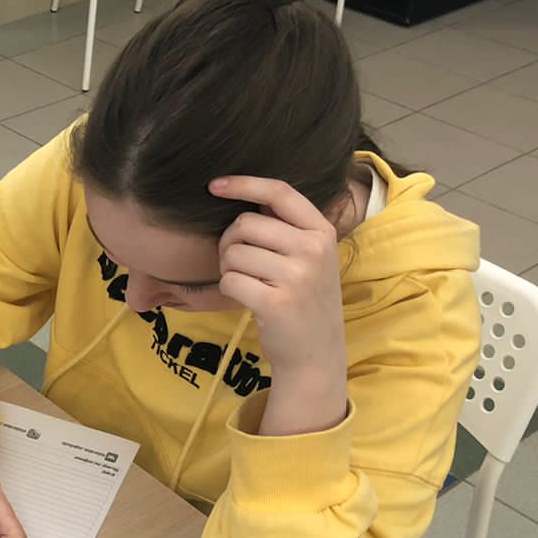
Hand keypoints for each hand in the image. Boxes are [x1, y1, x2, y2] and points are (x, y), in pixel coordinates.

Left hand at [211, 175, 348, 382]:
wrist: (315, 354)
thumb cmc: (303, 299)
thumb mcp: (310, 257)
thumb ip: (286, 226)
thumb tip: (245, 191)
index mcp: (322, 232)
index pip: (280, 192)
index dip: (244, 184)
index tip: (214, 185)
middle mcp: (313, 250)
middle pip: (244, 224)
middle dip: (229, 242)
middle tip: (240, 263)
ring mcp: (297, 276)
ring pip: (233, 253)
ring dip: (229, 268)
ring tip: (250, 283)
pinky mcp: (275, 302)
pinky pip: (229, 280)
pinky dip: (229, 289)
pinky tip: (248, 300)